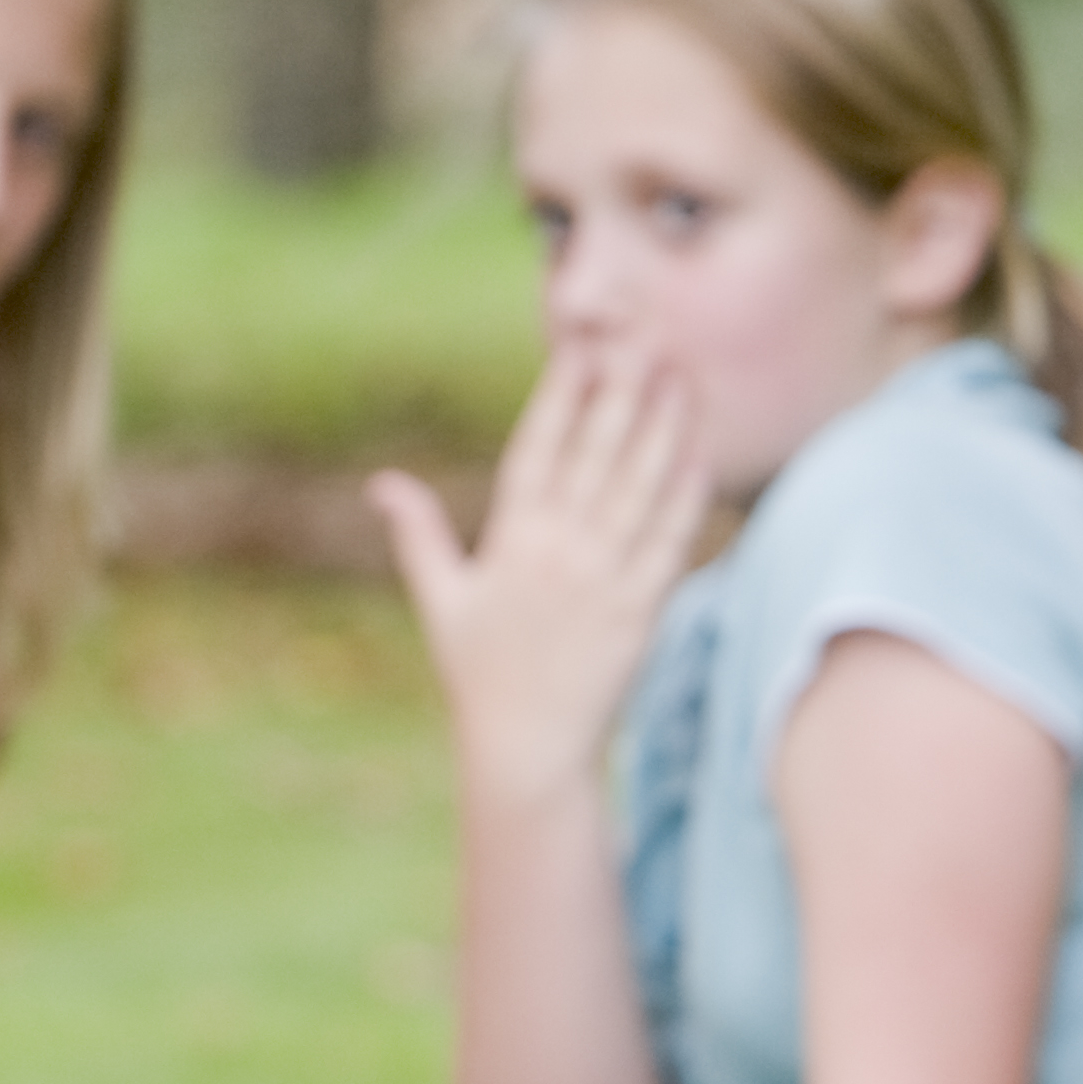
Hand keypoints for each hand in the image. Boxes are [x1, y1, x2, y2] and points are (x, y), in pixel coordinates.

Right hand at [372, 344, 706, 812]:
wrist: (528, 747)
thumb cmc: (479, 674)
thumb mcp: (440, 600)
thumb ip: (417, 533)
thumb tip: (381, 483)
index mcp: (510, 540)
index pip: (539, 448)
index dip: (560, 394)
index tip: (580, 346)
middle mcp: (561, 550)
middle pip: (599, 451)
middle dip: (624, 389)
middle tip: (647, 336)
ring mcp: (607, 576)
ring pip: (643, 483)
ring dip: (667, 424)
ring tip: (685, 374)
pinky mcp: (645, 606)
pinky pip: (673, 536)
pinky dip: (689, 489)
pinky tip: (702, 448)